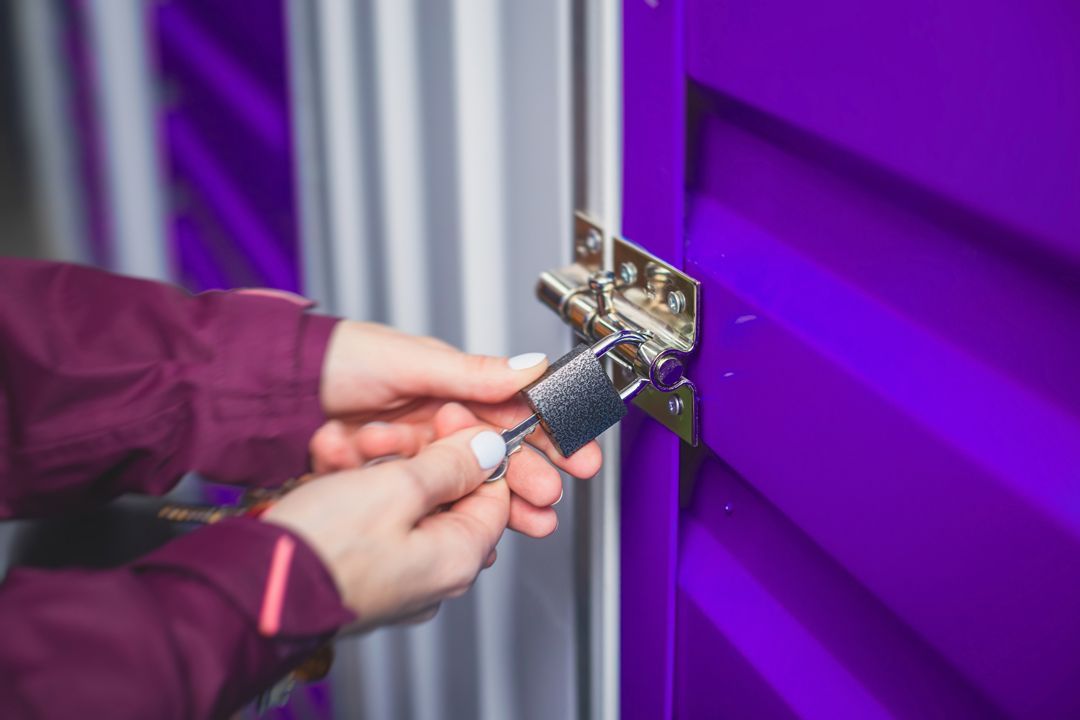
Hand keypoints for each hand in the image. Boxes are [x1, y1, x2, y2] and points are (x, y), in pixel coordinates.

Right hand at [263, 419, 509, 629]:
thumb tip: (489, 451)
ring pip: (403, 505)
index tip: (447, 418)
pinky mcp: (361, 578)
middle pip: (446, 497)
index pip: (496, 494)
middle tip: (377, 435)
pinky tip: (328, 475)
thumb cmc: (318, 548)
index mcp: (457, 559)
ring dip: (376, 469)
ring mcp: (397, 582)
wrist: (246, 592)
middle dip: (412, 455)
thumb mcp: (396, 488)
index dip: (474, 449)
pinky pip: (372, 524)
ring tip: (339, 450)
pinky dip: (355, 494)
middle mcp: (433, 578)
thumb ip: (450, 466)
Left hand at [313, 322, 602, 535]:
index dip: (553, 435)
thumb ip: (473, 372)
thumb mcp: (412, 362)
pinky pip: (438, 499)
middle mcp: (443, 420)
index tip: (581, 457)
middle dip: (531, 477)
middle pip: (501, 454)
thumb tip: (531, 367)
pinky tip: (483, 530)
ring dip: (506, 504)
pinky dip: (460, 514)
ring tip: (532, 523)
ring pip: (476, 482)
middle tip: (550, 497)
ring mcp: (423, 452)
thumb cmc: (341, 358)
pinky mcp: (398, 478)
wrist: (280, 390)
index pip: (518, 412)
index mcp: (456, 385)